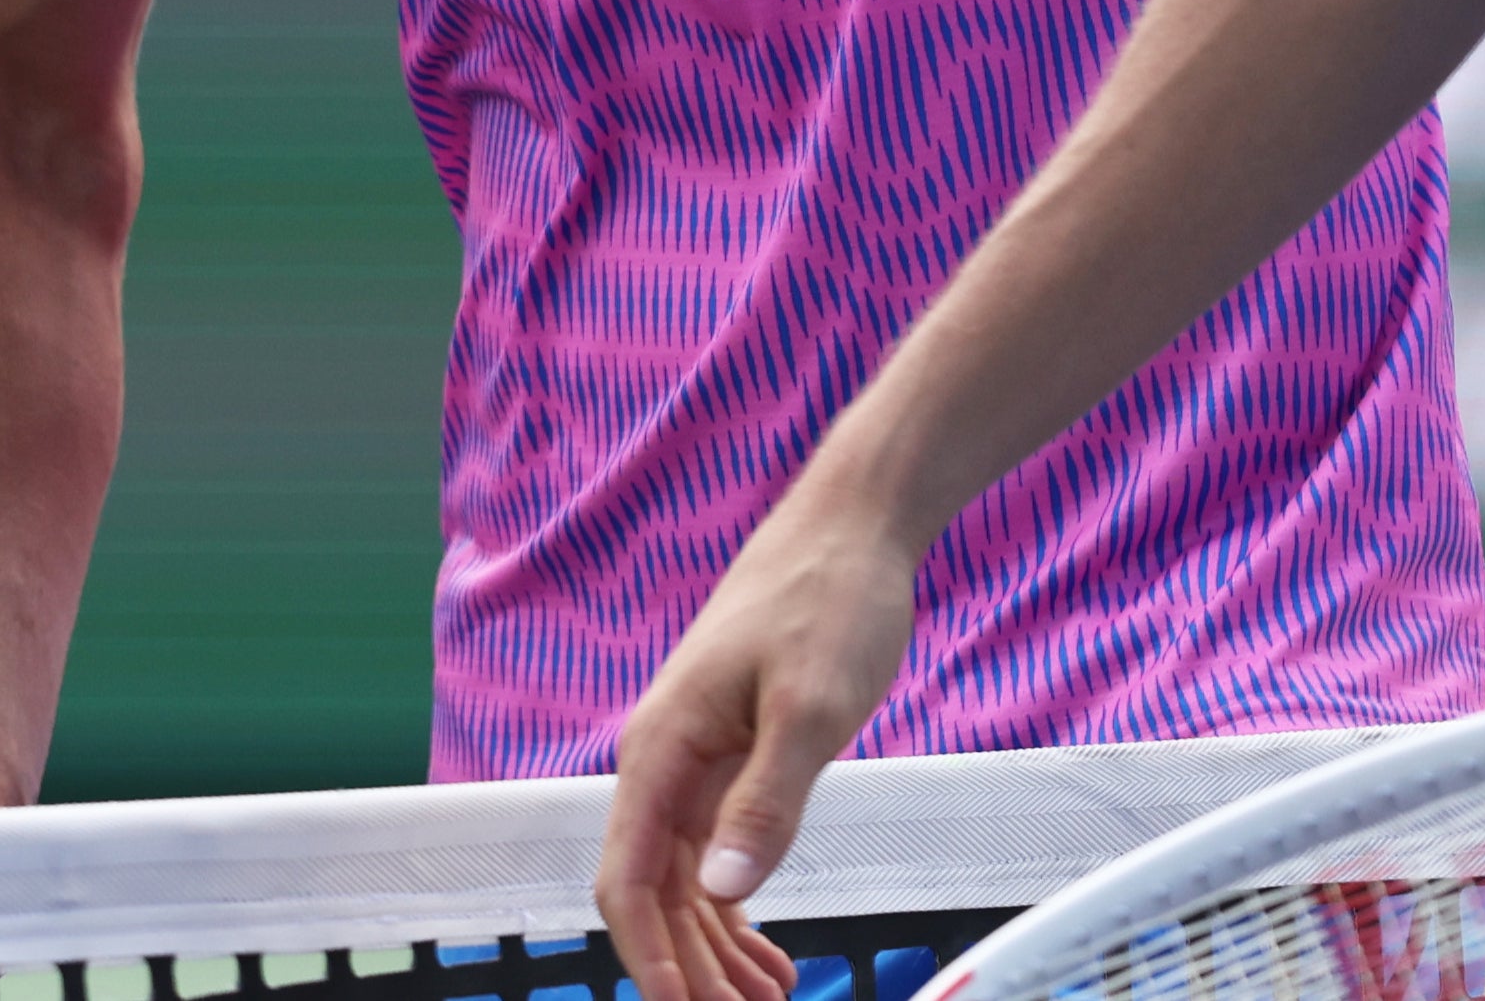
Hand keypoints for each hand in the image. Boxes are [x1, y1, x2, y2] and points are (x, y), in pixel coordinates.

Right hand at [597, 485, 922, 1000]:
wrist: (856, 527)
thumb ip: (766, 801)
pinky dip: (739, 907)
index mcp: (662, 750)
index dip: (648, 955)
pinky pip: (720, 850)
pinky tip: (767, 949)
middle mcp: (666, 762)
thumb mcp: (809, 706)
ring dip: (715, 948)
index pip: (628, 879)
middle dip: (689, 968)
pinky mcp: (736, 756)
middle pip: (655, 894)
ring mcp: (700, 760)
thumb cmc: (829, 600)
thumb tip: (720, 891)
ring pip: (687, 881)